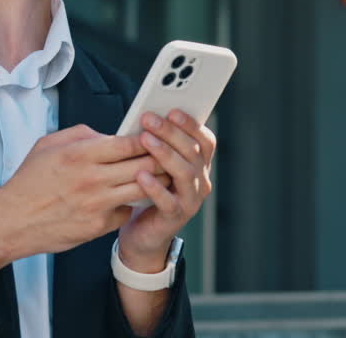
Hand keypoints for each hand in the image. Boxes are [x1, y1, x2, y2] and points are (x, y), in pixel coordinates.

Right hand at [0, 124, 168, 272]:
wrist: (12, 221)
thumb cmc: (30, 181)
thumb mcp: (50, 144)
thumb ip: (83, 134)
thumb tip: (110, 135)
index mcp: (80, 154)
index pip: (128, 142)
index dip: (148, 137)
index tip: (157, 134)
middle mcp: (92, 179)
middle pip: (143, 165)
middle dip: (159, 158)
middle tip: (168, 153)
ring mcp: (97, 205)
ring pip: (141, 189)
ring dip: (154, 181)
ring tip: (159, 174)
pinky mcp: (98, 226)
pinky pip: (126, 211)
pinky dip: (131, 203)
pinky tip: (131, 197)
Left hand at [115, 110, 215, 272]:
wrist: (143, 234)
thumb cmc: (147, 193)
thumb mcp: (155, 165)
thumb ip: (158, 144)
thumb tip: (147, 116)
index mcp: (200, 165)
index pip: (205, 140)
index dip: (191, 125)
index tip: (171, 110)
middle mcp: (201, 181)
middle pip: (193, 152)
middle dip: (171, 132)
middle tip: (149, 119)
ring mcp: (191, 200)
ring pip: (185, 172)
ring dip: (164, 153)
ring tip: (144, 139)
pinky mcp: (176, 217)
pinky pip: (169, 200)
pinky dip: (155, 186)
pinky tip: (140, 174)